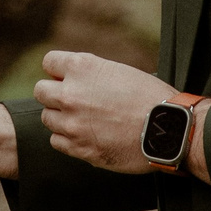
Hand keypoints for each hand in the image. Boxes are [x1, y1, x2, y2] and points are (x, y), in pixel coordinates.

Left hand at [37, 51, 184, 175]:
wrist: (169, 129)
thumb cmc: (151, 98)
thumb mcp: (119, 71)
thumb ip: (91, 74)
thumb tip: (73, 79)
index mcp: (82, 68)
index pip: (48, 63)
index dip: (58, 71)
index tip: (67, 78)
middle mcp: (71, 94)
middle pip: (41, 91)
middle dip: (54, 95)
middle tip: (74, 102)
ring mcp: (72, 123)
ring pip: (47, 118)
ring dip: (61, 119)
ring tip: (84, 121)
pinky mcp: (78, 148)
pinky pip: (56, 141)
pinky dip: (68, 139)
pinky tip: (87, 136)